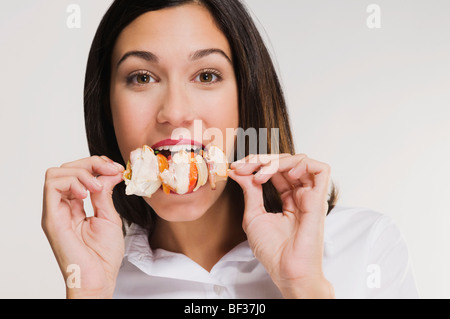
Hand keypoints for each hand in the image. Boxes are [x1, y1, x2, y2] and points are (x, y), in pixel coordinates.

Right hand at [42, 156, 124, 297]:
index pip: (78, 173)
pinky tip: (86, 193)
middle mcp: (62, 206)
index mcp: (75, 206)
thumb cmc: (103, 255)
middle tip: (111, 170)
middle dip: (91, 163)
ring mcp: (55, 211)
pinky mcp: (51, 218)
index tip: (116, 169)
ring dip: (81, 172)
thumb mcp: (109, 216)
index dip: (97, 165)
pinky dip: (71, 182)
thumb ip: (105, 193)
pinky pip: (52, 186)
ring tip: (97, 187)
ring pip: (57, 173)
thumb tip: (109, 172)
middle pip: (67, 168)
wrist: (99, 278)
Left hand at [229, 154, 333, 298]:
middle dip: (261, 159)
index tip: (236, 168)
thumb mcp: (253, 216)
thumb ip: (250, 191)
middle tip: (243, 167)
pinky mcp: (319, 199)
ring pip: (300, 161)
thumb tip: (238, 171)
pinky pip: (320, 170)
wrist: (286, 270)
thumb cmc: (273, 251)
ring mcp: (310, 196)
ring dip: (277, 161)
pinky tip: (286, 173)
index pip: (275, 170)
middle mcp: (300, 195)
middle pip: (285, 162)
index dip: (256, 164)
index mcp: (288, 199)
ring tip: (260, 174)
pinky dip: (302, 164)